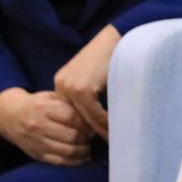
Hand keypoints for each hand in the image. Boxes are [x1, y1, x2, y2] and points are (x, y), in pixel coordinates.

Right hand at [0, 88, 92, 165]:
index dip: (87, 123)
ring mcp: (36, 141)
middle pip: (72, 136)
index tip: (94, 124)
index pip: (72, 117)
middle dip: (87, 138)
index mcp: (44, 108)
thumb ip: (70, 104)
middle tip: (93, 136)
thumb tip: (93, 115)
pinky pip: (58, 161)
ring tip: (89, 147)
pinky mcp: (35, 154)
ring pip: (67, 151)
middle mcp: (39, 126)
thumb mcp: (52, 97)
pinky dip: (74, 161)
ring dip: (83, 151)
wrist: (9, 116)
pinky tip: (83, 157)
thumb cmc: (37, 104)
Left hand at [54, 24, 120, 138]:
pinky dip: (105, 123)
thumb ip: (90, 96)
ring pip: (83, 118)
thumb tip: (94, 122)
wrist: (119, 38)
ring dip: (97, 131)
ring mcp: (70, 87)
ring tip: (111, 139)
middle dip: (88, 132)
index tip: (95, 138)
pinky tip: (114, 128)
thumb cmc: (111, 57)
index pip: (69, 113)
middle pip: (74, 118)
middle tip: (102, 143)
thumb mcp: (94, 78)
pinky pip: (93, 114)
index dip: (83, 127)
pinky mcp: (82, 89)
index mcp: (62, 83)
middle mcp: (62, 85)